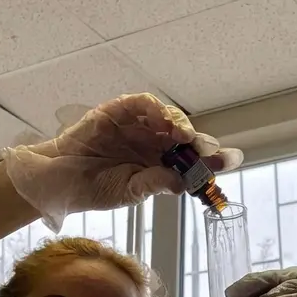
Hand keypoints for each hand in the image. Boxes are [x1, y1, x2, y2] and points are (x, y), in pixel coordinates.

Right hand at [3, 93, 242, 231]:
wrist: (61, 179)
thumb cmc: (96, 187)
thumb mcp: (130, 191)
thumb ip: (156, 183)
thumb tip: (184, 183)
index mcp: (161, 164)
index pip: (194, 160)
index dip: (214, 159)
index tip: (234, 160)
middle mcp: (155, 143)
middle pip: (188, 138)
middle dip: (202, 143)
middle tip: (211, 151)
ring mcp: (139, 126)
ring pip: (169, 119)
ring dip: (181, 126)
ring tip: (186, 138)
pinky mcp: (120, 111)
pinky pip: (143, 104)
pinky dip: (155, 110)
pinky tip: (163, 122)